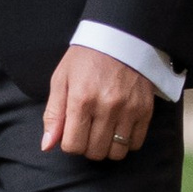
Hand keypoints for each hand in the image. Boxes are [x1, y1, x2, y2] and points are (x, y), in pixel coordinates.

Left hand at [40, 45, 155, 159]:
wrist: (119, 38)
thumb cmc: (85, 59)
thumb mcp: (61, 80)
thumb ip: (53, 114)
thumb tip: (47, 145)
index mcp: (81, 99)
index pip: (73, 145)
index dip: (69, 143)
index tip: (71, 132)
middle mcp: (106, 107)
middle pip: (95, 152)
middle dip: (87, 146)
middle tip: (87, 131)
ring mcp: (129, 110)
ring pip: (117, 152)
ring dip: (107, 147)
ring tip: (103, 131)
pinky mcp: (145, 110)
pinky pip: (136, 143)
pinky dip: (126, 142)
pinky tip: (118, 128)